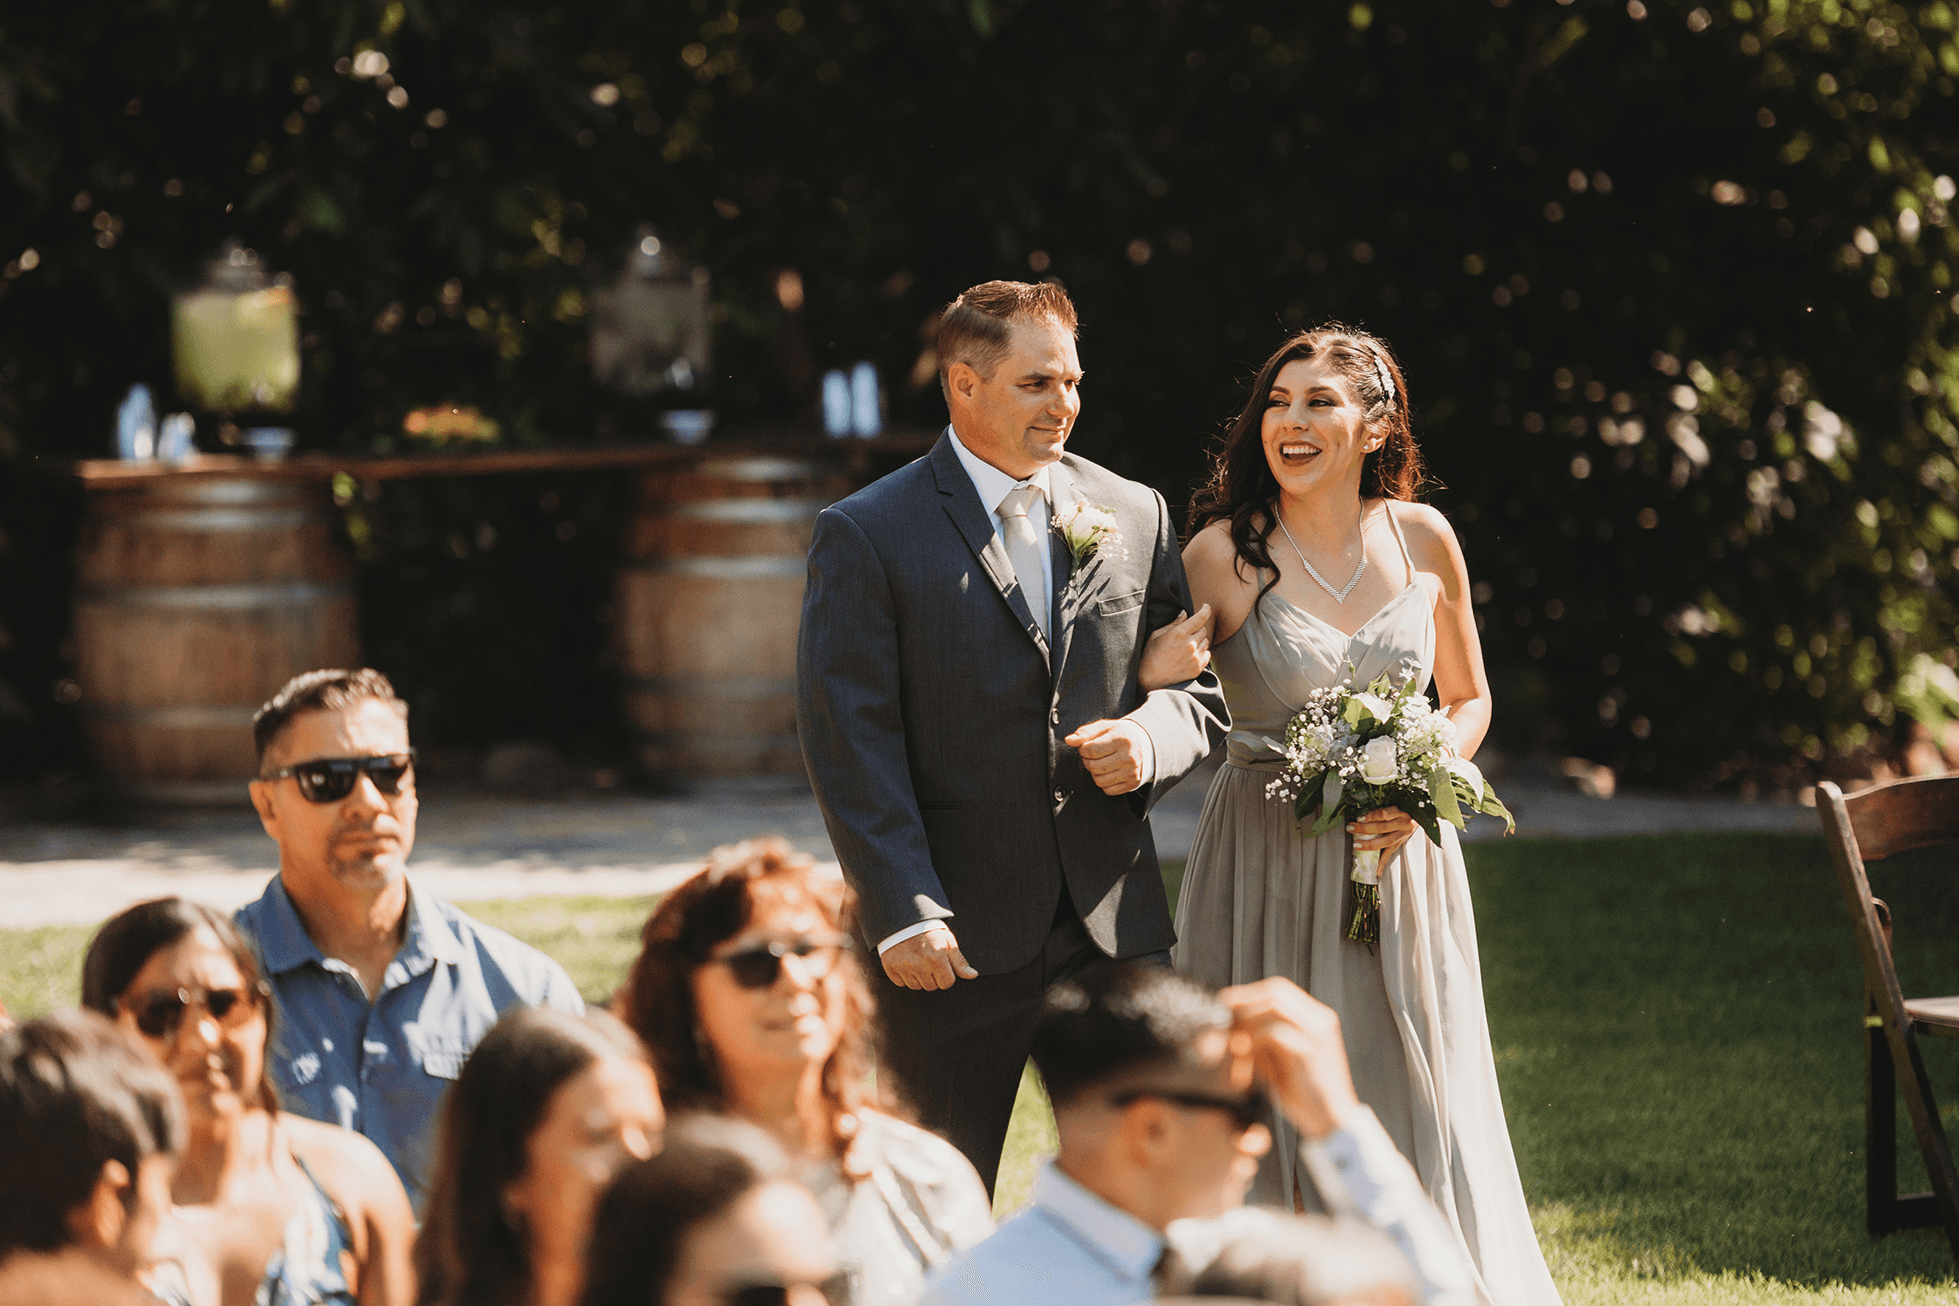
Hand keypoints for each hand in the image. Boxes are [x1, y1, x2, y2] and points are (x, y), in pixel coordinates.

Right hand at [881, 925, 977, 990]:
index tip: (942, 964)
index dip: (947, 975)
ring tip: (917, 960)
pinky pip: (901, 983)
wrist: (903, 919)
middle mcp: (919, 965)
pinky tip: (906, 962)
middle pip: (931, 987)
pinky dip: (904, 976)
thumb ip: (959, 961)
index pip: (947, 983)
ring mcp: (903, 967)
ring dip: (919, 977)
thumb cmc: (929, 930)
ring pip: (916, 986)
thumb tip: (972, 976)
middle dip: (933, 977)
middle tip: (929, 960)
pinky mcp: (890, 967)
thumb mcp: (947, 941)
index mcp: (936, 959)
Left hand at [1064, 719, 1149, 794]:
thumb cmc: (1118, 736)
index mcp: (1121, 739)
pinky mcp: (1132, 783)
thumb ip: (1084, 733)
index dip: (1083, 750)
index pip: (1091, 750)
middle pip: (1094, 767)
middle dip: (1088, 762)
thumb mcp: (1103, 728)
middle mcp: (1129, 756)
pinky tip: (1109, 772)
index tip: (1086, 747)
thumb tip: (1069, 740)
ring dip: (1095, 773)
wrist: (1141, 745)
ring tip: (1102, 763)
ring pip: (1099, 781)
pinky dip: (1104, 783)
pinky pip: (1108, 790)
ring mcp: (1132, 772)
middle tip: (1094, 756)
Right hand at [1137, 604, 1213, 691]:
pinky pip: (1207, 655)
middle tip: (1186, 634)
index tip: (1206, 607)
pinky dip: (1201, 653)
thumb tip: (1185, 614)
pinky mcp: (1198, 668)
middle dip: (1197, 629)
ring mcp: (1195, 657)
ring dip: (1199, 641)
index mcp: (1179, 633)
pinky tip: (1190, 656)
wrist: (1150, 681)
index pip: (1200, 618)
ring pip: (1206, 642)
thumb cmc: (1149, 656)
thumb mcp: (1156, 635)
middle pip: (1203, 629)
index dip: (1206, 610)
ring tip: (1186, 647)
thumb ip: (1173, 624)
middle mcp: (1190, 644)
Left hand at [1218, 978, 1360, 1141]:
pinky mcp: (1309, 1050)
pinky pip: (1273, 1032)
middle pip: (1275, 991)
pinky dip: (1252, 1040)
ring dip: (1246, 1019)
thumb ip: (1262, 1039)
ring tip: (1231, 1039)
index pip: (1279, 989)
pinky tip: (1243, 1056)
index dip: (1249, 993)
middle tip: (1221, 1014)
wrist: (1333, 1123)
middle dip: (1244, 999)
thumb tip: (1232, 1023)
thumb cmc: (1305, 1094)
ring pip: (1273, 1006)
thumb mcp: (1280, 1060)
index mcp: (1317, 1019)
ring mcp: (1317, 1032)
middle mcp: (1321, 1019)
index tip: (1225, 1004)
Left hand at [1349, 806, 1416, 857]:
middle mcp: (1404, 823)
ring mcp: (1403, 835)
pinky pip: (1390, 854)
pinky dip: (1382, 863)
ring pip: (1386, 841)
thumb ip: (1381, 808)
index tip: (1359, 817)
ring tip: (1357, 845)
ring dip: (1369, 844)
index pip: (1385, 814)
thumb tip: (1361, 812)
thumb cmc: (1404, 807)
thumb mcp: (1396, 803)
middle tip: (1351, 828)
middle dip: (1365, 829)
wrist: (1420, 815)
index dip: (1371, 815)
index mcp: (1401, 811)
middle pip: (1382, 827)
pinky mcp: (1401, 843)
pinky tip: (1376, 871)